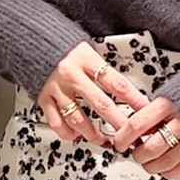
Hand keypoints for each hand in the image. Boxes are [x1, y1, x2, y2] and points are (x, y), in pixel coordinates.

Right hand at [37, 40, 151, 146]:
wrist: (34, 39)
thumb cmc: (65, 47)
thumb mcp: (89, 51)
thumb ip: (104, 71)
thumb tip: (128, 93)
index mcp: (87, 59)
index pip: (117, 84)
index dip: (134, 100)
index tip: (145, 111)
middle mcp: (72, 74)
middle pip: (101, 104)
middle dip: (118, 123)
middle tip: (128, 135)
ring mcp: (57, 88)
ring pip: (78, 118)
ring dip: (93, 134)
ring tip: (103, 140)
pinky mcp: (43, 97)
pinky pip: (56, 122)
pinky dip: (67, 132)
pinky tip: (76, 135)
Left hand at [113, 97, 179, 179]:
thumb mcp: (174, 91)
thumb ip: (156, 109)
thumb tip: (136, 124)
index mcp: (170, 104)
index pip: (137, 125)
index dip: (123, 137)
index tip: (119, 143)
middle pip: (150, 148)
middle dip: (138, 155)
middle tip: (135, 153)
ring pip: (165, 162)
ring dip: (151, 166)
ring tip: (149, 161)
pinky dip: (169, 171)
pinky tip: (165, 166)